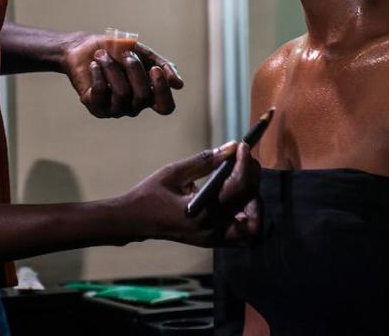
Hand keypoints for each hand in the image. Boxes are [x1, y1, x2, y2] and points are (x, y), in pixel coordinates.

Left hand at [61, 33, 183, 117]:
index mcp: (149, 95)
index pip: (165, 107)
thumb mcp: (144, 53)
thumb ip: (163, 66)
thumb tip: (179, 85)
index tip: (154, 69)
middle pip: (143, 95)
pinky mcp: (96, 107)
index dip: (162, 90)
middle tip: (125, 53)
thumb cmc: (116, 51)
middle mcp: (134, 106)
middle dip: (134, 69)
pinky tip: (94, 64)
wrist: (84, 47)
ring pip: (121, 93)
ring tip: (102, 55)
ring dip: (112, 67)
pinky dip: (98, 73)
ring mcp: (115, 109)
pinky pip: (101, 93)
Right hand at [120, 141, 260, 246]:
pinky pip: (241, 235)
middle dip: (252, 176)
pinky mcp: (212, 241)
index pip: (238, 186)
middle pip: (249, 201)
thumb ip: (205, 160)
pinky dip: (247, 218)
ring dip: (255, 203)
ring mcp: (213, 238)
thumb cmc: (150, 194)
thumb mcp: (175, 172)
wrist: (134, 221)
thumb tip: (231, 147)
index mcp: (202, 211)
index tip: (242, 147)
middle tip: (244, 159)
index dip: (244, 163)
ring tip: (242, 183)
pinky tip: (238, 200)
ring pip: (253, 227)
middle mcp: (212, 229)